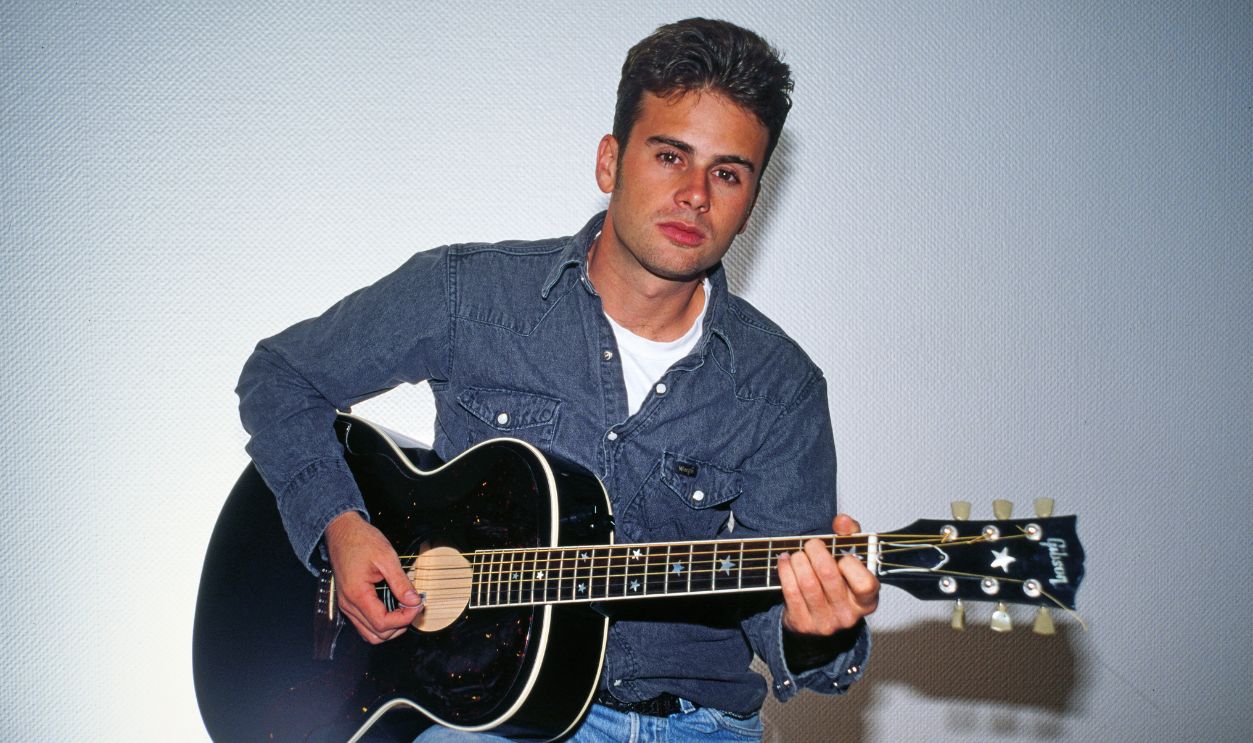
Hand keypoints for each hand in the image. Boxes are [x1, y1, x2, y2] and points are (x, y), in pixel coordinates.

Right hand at [324, 511, 423, 643]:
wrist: (342, 531)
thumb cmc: (361, 540)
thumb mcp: (386, 557)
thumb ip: (401, 583)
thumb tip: (414, 601)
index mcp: (357, 594)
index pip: (383, 623)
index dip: (404, 618)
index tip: (417, 605)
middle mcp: (348, 604)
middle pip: (377, 634)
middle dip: (399, 625)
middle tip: (413, 606)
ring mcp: (347, 605)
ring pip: (370, 634)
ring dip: (390, 627)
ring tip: (404, 609)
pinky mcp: (349, 602)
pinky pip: (364, 624)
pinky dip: (380, 623)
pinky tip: (392, 608)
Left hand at [778, 513, 879, 636]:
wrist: (819, 616)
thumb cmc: (838, 583)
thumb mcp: (851, 559)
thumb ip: (850, 535)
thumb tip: (842, 521)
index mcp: (866, 601)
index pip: (864, 583)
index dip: (850, 565)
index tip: (841, 555)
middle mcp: (847, 615)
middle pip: (829, 576)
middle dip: (816, 552)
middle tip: (812, 544)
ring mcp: (825, 623)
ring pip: (808, 584)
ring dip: (799, 561)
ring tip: (797, 554)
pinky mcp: (803, 625)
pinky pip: (791, 592)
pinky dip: (785, 571)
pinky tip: (784, 561)